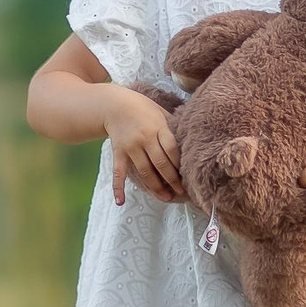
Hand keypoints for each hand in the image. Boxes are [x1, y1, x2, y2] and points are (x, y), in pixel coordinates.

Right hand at [103, 88, 184, 206]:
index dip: (179, 165)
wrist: (114, 105)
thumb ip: (173, 126)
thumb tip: (191, 139)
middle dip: (172, 180)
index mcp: (158, 128)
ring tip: (166, 198)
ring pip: (144, 171)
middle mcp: (145, 138)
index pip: (171, 150)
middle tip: (181, 193)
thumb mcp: (160, 112)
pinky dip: (118, 187)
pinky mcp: (118, 153)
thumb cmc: (142, 108)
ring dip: (155, 187)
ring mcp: (131, 147)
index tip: (187, 176)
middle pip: (161, 164)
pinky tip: (120, 201)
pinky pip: (118, 172)